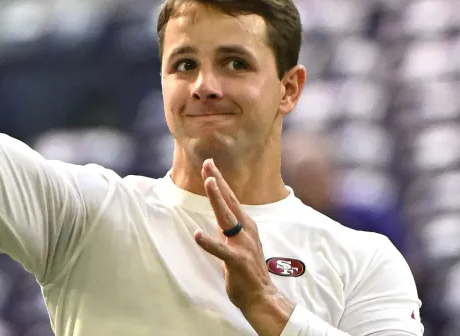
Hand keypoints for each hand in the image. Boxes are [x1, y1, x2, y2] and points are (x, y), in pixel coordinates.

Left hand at [194, 159, 281, 312]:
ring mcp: (242, 245)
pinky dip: (209, 242)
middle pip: (230, 201)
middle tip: (208, 163)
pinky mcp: (237, 261)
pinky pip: (220, 250)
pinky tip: (197, 235)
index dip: (220, 181)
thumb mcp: (240, 243)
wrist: (261, 296)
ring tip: (208, 183)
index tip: (209, 164)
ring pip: (227, 218)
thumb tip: (221, 215)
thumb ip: (231, 228)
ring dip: (217, 200)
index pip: (230, 198)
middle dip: (218, 181)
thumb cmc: (248, 270)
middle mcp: (245, 231)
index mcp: (246, 226)